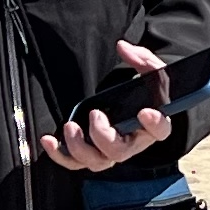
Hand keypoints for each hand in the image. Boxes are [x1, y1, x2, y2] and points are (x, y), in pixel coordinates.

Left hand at [38, 34, 168, 172]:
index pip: (160, 130)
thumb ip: (141, 58)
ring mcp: (110, 151)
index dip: (154, 124)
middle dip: (102, 135)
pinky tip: (48, 140)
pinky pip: (75, 163)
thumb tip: (122, 46)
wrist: (135, 108)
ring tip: (70, 126)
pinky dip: (59, 155)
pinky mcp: (91, 153)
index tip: (145, 112)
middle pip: (119, 152)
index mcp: (152, 125)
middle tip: (95, 114)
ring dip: (79, 148)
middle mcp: (131, 143)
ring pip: (96, 162)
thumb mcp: (151, 73)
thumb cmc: (146, 94)